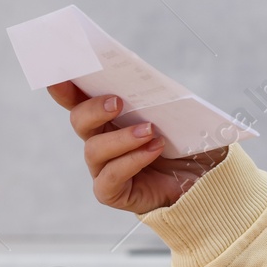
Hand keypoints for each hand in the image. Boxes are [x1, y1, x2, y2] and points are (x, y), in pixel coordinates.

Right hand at [48, 81, 227, 214]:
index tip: (59, 75)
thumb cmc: (189, 144)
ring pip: (94, 149)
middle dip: (93, 109)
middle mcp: (101, 142)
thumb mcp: (181, 114)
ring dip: (121, 138)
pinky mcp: (113, 192)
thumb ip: (162, 96)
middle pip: (80, 121)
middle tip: (118, 102)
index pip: (80, 100)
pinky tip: (153, 150)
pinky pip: (110, 177)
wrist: (206, 180)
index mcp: (109, 118)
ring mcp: (104, 169)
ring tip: (149, 131)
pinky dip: (132, 160)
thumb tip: (152, 78)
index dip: (66, 88)